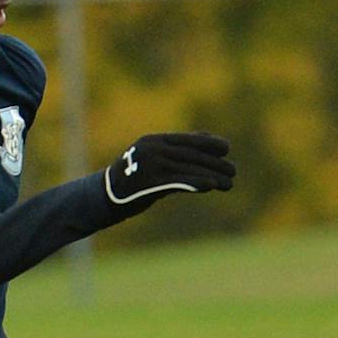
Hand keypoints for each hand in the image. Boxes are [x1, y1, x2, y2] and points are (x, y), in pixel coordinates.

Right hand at [99, 133, 235, 217]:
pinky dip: (197, 182)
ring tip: (229, 183)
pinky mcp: (149, 184)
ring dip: (213, 176)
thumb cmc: (131, 179)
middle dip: (215, 163)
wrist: (103, 198)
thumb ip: (175, 151)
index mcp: (153, 140)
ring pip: (189, 168)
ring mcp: (150, 166)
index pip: (187, 140)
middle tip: (233, 171)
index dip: (209, 143)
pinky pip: (179, 182)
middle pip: (191, 155)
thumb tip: (206, 140)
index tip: (226, 148)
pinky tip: (212, 185)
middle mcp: (152, 150)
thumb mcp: (151, 159)